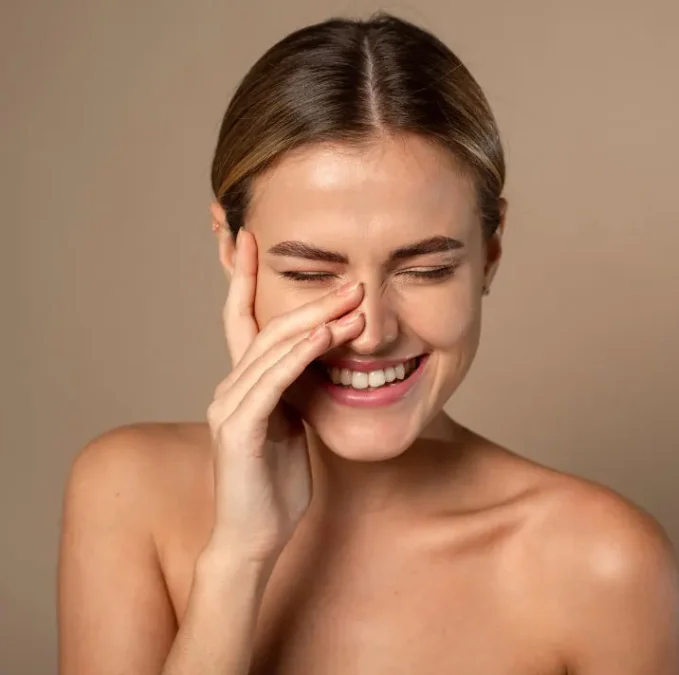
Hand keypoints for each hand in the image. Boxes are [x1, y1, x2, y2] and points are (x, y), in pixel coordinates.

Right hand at [204, 228, 363, 561]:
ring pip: (271, 348)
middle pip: (267, 326)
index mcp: (244, 385)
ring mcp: (230, 406)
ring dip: (314, 321)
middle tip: (351, 278)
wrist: (254, 537)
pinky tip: (325, 337)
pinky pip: (272, 382)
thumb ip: (298, 391)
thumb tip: (323, 361)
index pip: (241, 319)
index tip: (252, 237)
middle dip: (310, 299)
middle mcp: (230, 387)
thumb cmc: (275, 485)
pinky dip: (300, 356)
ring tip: (353, 301)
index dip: (244, 277)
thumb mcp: (293, 426)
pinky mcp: (239, 430)